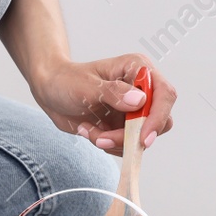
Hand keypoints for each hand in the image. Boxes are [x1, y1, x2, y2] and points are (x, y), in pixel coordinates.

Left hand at [32, 54, 176, 155]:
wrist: (50, 91)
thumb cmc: (67, 80)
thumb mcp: (86, 86)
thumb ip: (113, 93)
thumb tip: (139, 101)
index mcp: (137, 70)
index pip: (164, 94)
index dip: (158, 117)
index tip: (143, 138)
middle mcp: (141, 89)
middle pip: (160, 120)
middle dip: (132, 136)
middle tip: (103, 139)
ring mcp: (135, 109)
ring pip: (142, 137)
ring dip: (116, 142)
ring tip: (90, 131)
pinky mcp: (126, 125)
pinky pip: (127, 145)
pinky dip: (108, 144)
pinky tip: (90, 131)